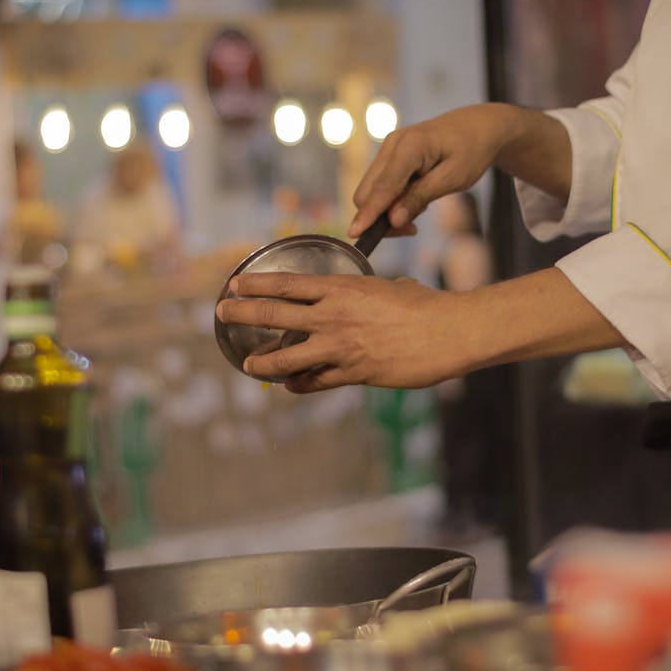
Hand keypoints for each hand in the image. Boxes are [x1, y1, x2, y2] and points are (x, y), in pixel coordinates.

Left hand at [215, 272, 467, 392]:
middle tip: (222, 312)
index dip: (256, 285)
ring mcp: (340, 347)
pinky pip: (317, 382)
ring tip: (248, 364)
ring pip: (287, 358)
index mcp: (342, 288)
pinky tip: (291, 386)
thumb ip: (370, 294)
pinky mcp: (354, 374)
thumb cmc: (425, 305)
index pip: (287, 284)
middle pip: (275, 315)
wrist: (448, 332)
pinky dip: (301, 384)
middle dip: (243, 314)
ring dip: (263, 362)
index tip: (235, 284)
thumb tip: (369, 297)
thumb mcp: (391, 288)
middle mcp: (333, 316)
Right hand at [350, 104, 522, 238]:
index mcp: (410, 145)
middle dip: (381, 217)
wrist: (479, 126)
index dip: (370, 213)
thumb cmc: (472, 150)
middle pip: (368, 191)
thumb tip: (393, 219)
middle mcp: (392, 144)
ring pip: (371, 190)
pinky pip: (381, 185)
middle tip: (412, 229)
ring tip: (421, 210)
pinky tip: (415, 199)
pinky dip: (392, 200)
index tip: (355, 234)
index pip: (383, 186)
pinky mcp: (390, 156)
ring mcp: (388, 148)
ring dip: (388, 210)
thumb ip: (421, 197)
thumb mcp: (453, 178)